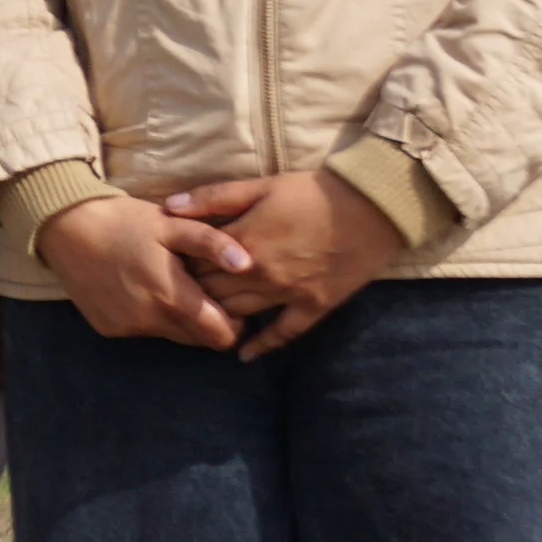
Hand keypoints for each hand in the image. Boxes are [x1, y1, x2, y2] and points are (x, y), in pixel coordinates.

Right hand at [31, 187, 254, 351]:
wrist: (63, 226)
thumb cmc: (123, 221)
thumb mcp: (171, 223)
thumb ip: (212, 244)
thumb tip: (247, 263)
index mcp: (172, 297)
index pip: (221, 336)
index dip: (235, 323)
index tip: (231, 302)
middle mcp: (150, 321)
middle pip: (199, 340)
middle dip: (209, 322)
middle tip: (203, 291)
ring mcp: (127, 328)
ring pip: (172, 336)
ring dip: (179, 319)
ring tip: (171, 287)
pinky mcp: (108, 328)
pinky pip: (143, 331)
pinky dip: (151, 316)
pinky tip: (140, 288)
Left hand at [167, 166, 401, 359]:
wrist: (371, 207)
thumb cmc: (313, 191)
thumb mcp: (261, 186)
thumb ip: (214, 197)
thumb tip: (169, 205)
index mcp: (243, 242)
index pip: (195, 261)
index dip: (179, 263)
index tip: (169, 263)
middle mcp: (261, 274)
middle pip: (211, 291)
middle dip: (192, 291)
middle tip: (178, 292)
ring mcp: (288, 294)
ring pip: (239, 313)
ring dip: (218, 316)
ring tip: (201, 318)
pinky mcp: (314, 306)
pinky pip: (284, 333)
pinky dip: (262, 345)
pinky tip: (244, 355)